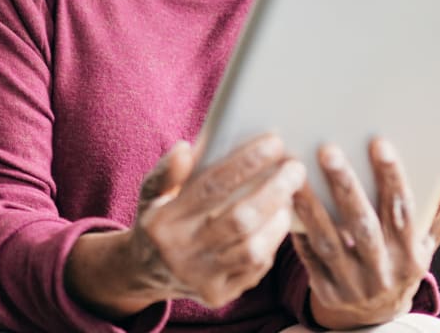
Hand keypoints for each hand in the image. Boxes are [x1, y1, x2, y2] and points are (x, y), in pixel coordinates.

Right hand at [65, 134, 305, 316]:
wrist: (144, 273)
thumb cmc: (157, 219)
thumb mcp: (150, 192)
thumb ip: (166, 171)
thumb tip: (185, 148)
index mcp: (164, 220)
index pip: (211, 187)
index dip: (246, 163)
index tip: (274, 142)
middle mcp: (181, 253)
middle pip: (240, 220)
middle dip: (274, 191)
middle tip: (295, 169)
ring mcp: (201, 278)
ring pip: (253, 249)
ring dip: (278, 219)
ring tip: (290, 195)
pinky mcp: (217, 296)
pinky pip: (255, 270)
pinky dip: (271, 243)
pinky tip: (278, 222)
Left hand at [290, 140, 439, 329]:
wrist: (378, 316)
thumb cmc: (403, 261)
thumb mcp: (429, 238)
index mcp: (412, 254)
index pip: (403, 211)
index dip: (392, 177)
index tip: (379, 143)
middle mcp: (384, 271)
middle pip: (363, 226)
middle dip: (346, 186)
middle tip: (328, 150)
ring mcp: (353, 285)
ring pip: (328, 242)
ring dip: (311, 205)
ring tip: (295, 171)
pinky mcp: (326, 290)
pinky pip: (307, 257)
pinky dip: (296, 229)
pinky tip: (283, 199)